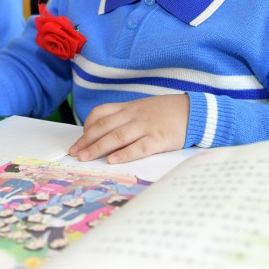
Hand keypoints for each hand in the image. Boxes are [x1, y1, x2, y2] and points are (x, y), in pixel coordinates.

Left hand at [69, 94, 189, 163]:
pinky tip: (112, 160)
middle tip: (74, 153)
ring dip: (98, 148)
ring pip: (117, 137)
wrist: (194, 111)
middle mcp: (133, 115)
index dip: (87, 127)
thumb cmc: (167, 112)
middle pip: (104, 127)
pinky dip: (124, 154)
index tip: (79, 140)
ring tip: (85, 158)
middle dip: (86, 140)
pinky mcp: (158, 139)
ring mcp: (146, 126)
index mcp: (129, 107)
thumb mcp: (143, 108)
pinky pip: (139, 147)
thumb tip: (105, 133)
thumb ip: (126, 117)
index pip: (101, 113)